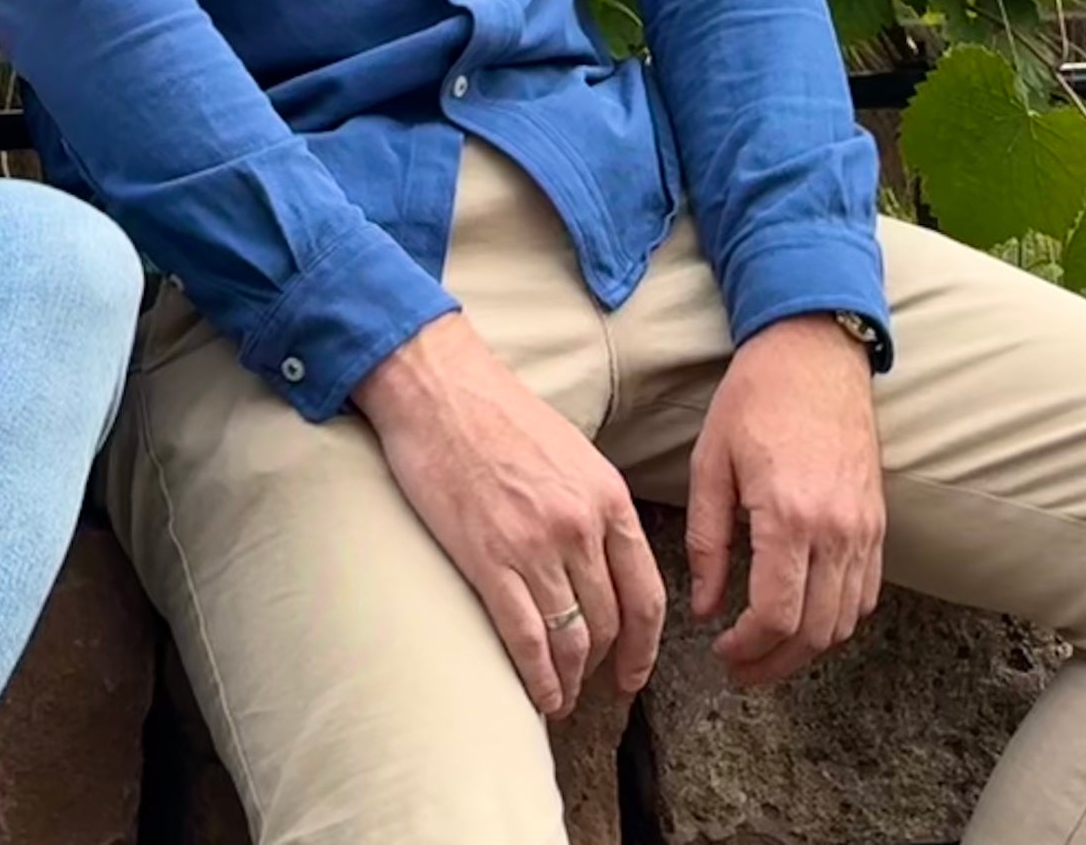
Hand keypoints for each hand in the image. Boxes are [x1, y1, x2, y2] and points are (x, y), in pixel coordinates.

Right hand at [357, 315, 668, 719]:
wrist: (439, 388)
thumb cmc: (497, 412)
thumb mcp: (571, 451)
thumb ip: (594, 504)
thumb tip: (602, 557)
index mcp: (607, 497)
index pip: (646, 592)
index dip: (645, 644)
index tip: (636, 671)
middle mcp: (581, 526)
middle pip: (611, 621)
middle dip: (608, 666)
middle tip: (596, 688)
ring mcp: (536, 546)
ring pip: (572, 638)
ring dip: (571, 679)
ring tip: (564, 697)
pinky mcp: (488, 559)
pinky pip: (526, 637)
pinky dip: (538, 677)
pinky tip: (539, 695)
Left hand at [686, 314, 885, 689]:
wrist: (816, 351)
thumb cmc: (756, 398)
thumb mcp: (710, 463)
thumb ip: (707, 542)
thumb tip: (705, 606)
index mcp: (788, 516)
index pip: (776, 615)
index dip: (747, 648)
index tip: (722, 651)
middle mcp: (836, 530)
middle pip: (815, 632)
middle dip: (775, 663)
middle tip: (741, 669)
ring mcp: (864, 528)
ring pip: (845, 621)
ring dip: (807, 648)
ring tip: (768, 650)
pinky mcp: (878, 522)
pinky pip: (867, 593)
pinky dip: (838, 618)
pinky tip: (804, 615)